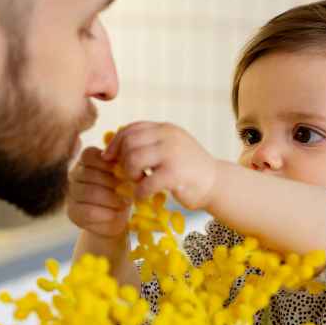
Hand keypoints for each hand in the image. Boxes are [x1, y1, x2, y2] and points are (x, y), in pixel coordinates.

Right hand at [67, 146, 131, 238]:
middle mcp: (74, 175)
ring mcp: (71, 193)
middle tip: (130, 190)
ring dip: (113, 199)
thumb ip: (121, 165)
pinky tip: (115, 214)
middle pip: (91, 174)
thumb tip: (126, 161)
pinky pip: (89, 211)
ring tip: (125, 203)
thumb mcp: (124, 174)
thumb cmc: (123, 191)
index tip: (125, 172)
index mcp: (85, 161)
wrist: (117, 218)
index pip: (89, 155)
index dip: (108, 164)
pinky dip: (107, 213)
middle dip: (115, 183)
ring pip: (91, 192)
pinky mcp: (73, 212)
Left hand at [101, 121, 217, 209]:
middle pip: (129, 143)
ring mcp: (172, 153)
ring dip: (130, 175)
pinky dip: (139, 192)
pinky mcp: (175, 174)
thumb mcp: (170, 147)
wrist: (216, 183)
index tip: (109, 158)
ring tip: (139, 183)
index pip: (131, 128)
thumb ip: (149, 143)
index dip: (115, 143)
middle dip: (123, 161)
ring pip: (133, 159)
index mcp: (165, 128)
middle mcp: (168, 136)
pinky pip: (145, 183)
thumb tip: (114, 148)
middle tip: (131, 175)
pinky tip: (143, 196)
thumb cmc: (188, 169)